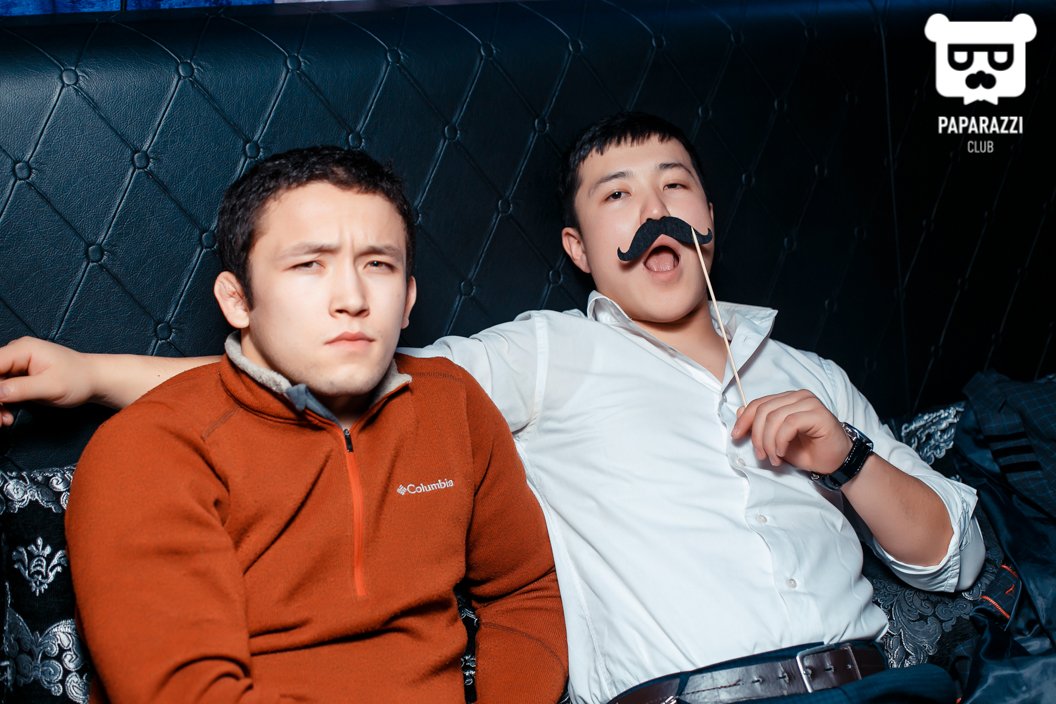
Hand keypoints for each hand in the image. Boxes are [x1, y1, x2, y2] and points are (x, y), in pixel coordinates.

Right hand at [0, 337, 94, 425]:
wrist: (95, 380)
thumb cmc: (79, 379)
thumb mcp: (51, 387)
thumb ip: (21, 389)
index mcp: (22, 349)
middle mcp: (16, 353)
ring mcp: (16, 365)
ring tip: (4, 421)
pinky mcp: (18, 377)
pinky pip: (1, 390)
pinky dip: (1, 404)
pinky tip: (7, 417)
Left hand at [730, 390, 851, 473]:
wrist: (836, 462)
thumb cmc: (808, 451)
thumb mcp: (776, 441)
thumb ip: (760, 426)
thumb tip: (739, 412)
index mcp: (787, 399)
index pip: (758, 404)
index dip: (744, 420)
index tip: (735, 436)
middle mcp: (798, 396)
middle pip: (763, 410)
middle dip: (756, 436)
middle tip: (761, 455)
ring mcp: (809, 403)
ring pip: (775, 417)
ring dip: (769, 442)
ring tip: (773, 458)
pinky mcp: (819, 413)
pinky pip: (789, 424)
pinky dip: (781, 440)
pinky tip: (782, 452)